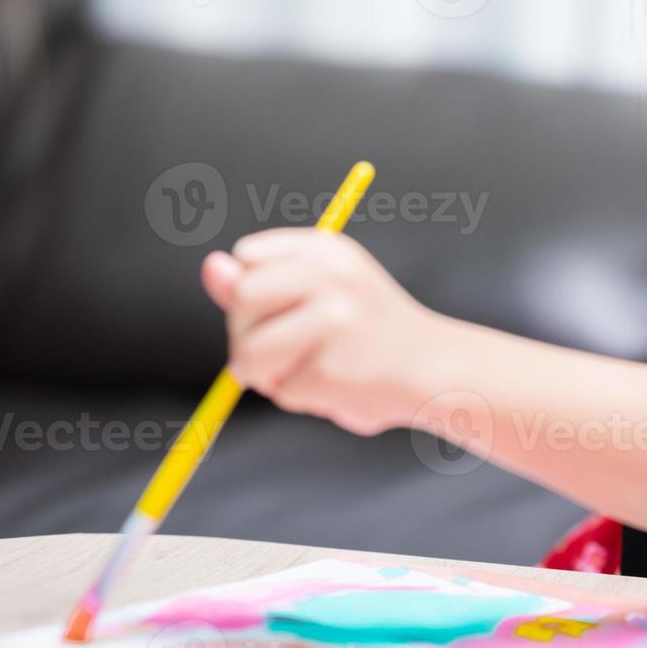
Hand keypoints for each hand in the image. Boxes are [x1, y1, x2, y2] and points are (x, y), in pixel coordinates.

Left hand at [201, 229, 451, 435]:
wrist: (436, 369)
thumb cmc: (368, 332)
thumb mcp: (319, 291)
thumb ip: (260, 281)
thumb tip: (210, 266)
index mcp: (326, 249)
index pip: (247, 256)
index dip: (254, 290)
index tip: (285, 306)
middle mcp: (331, 276)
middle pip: (242, 298)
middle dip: (249, 333)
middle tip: (289, 348)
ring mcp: (334, 322)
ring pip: (250, 352)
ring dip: (268, 374)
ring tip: (309, 370)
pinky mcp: (333, 370)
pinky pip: (281, 390)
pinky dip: (300, 398)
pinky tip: (336, 386)